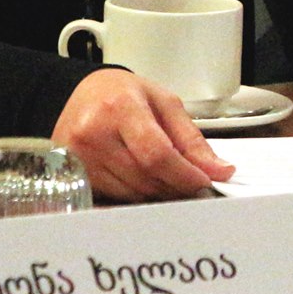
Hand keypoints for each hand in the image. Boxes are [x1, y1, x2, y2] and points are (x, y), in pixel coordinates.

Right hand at [52, 68, 235, 201]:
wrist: (78, 95)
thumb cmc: (122, 95)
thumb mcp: (164, 103)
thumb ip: (192, 139)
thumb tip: (220, 170)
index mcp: (120, 107)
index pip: (156, 154)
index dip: (184, 175)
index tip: (204, 181)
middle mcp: (93, 134)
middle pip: (145, 178)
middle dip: (174, 185)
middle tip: (189, 180)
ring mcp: (79, 158)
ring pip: (131, 194)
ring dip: (156, 192)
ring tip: (164, 174)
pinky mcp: (73, 176)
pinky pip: (113, 198)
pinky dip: (134, 195)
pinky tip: (141, 179)